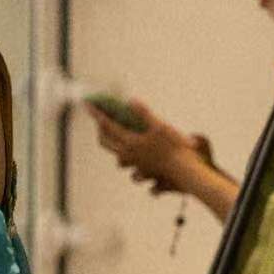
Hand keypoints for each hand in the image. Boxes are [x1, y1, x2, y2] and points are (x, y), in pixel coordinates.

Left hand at [86, 99, 207, 197]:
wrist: (185, 172)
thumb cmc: (174, 148)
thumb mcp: (160, 126)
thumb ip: (144, 114)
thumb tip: (131, 101)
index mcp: (129, 142)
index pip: (107, 125)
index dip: (97, 114)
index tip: (88, 105)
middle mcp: (128, 154)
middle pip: (105, 141)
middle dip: (100, 129)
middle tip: (100, 119)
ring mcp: (135, 164)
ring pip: (116, 156)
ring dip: (113, 145)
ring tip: (115, 137)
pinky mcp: (144, 171)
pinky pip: (130, 167)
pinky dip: (128, 160)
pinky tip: (134, 156)